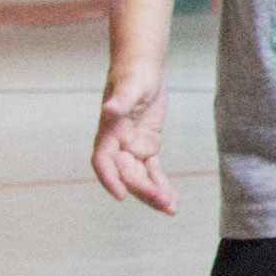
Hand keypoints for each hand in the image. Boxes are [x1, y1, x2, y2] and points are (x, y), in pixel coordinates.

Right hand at [91, 70, 177, 213]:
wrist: (143, 67)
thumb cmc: (134, 73)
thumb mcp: (131, 84)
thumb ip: (121, 100)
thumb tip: (109, 109)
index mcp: (108, 132)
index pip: (103, 161)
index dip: (109, 179)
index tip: (120, 195)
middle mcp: (117, 144)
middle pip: (126, 174)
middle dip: (143, 190)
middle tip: (163, 202)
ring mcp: (132, 148)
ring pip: (140, 177)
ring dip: (153, 194)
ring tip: (170, 208)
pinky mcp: (147, 147)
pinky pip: (153, 171)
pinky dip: (161, 185)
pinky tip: (171, 199)